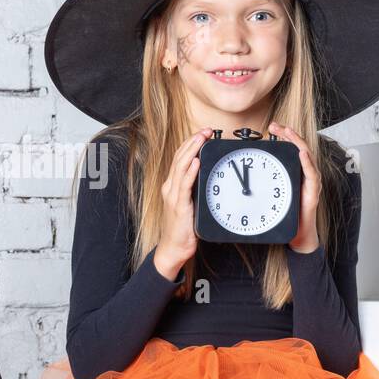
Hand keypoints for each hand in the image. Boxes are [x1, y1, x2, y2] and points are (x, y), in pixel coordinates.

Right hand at [154, 127, 212, 278]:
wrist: (173, 248)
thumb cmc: (182, 229)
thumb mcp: (190, 204)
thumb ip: (195, 190)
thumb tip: (208, 176)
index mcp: (172, 186)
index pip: (180, 158)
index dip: (190, 143)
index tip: (203, 134)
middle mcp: (170, 187)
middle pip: (179, 157)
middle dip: (193, 141)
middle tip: (206, 131)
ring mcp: (173, 195)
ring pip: (181, 166)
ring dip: (192, 150)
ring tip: (202, 138)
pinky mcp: (179, 205)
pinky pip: (184, 184)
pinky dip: (190, 171)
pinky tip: (197, 162)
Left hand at [269, 121, 319, 252]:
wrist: (297, 236)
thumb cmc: (283, 215)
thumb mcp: (269, 196)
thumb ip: (260, 186)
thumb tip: (241, 180)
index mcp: (293, 173)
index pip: (290, 149)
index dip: (283, 136)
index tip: (272, 127)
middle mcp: (304, 175)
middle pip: (299, 148)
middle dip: (289, 134)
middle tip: (276, 126)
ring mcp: (310, 183)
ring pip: (307, 157)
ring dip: (298, 143)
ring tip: (289, 133)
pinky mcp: (313, 193)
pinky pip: (312, 175)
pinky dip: (307, 163)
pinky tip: (301, 154)